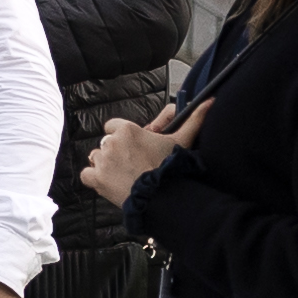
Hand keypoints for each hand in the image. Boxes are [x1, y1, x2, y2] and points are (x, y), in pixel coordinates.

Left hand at [80, 96, 205, 207]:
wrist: (161, 195)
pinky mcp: (96, 178)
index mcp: (128, 129)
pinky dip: (94, 178)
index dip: (121, 136)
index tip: (131, 145)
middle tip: (132, 163)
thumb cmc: (170, 167)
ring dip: (105, 165)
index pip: (113, 126)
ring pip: (96, 157)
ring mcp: (102, 161)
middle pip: (106, 143)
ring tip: (123, 174)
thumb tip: (211, 102)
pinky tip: (108, 182)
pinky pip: (87, 174)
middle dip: (116, 152)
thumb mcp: (182, 141)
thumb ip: (194, 119)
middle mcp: (111, 142)